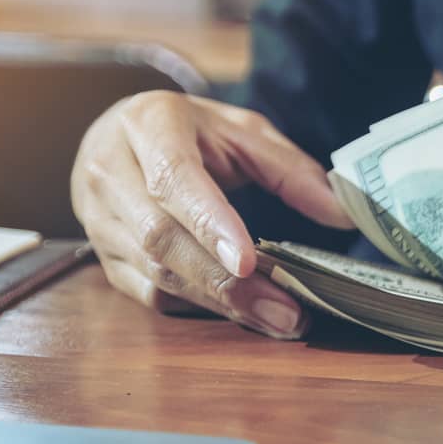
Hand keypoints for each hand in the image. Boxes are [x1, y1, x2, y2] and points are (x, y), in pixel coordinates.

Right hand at [71, 91, 352, 338]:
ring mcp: (98, 219)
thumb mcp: (244, 132)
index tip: (248, 263)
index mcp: (146, 124)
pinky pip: (151, 294)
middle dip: (225, 281)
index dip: (209, 223)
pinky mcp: (105, 258)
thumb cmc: (193, 133)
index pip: (173, 179)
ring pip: (155, 272)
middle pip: (161, 237)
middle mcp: (109, 171)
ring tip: (279, 319)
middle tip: (285, 309)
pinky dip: (202, 309)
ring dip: (220, 304)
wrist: (124, 135)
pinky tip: (246, 317)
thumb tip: (344, 214)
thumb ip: (292, 170)